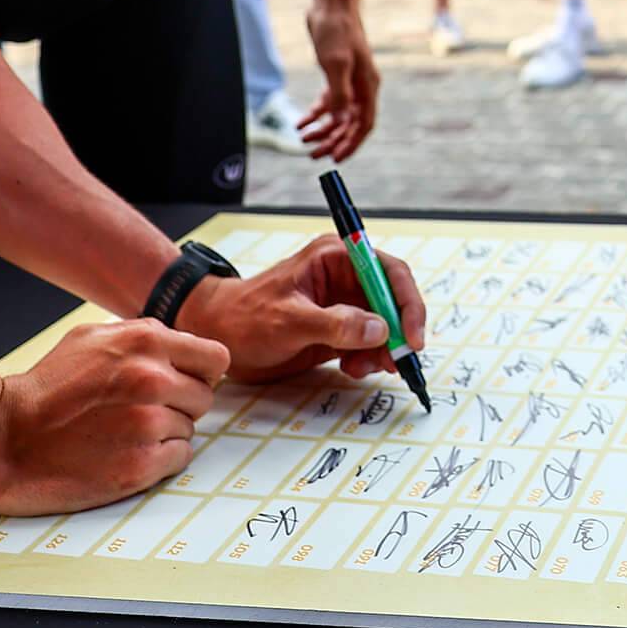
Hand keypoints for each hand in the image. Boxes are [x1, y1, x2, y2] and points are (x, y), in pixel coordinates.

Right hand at [0, 317, 227, 515]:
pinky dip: (159, 459)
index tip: (181, 383)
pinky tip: (125, 453)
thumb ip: (145, 336)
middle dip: (180, 404)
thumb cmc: (47, 389)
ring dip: (165, 433)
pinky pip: (179, 458)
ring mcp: (149, 425)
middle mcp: (153, 380)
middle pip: (204, 396)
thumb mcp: (93, 338)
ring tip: (122, 432)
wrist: (4, 439)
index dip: (199, 373)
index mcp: (146, 342)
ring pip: (189, 429)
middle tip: (141, 411)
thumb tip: (186, 346)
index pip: (216, 358)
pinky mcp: (141, 466)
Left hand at [178, 234, 428, 385]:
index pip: (388, 272)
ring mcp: (342, 305)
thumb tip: (379, 329)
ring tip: (361, 368)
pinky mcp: (337, 330)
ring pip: (383, 326)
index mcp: (336, 259)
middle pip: (392, 300)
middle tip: (397, 362)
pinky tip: (352, 368)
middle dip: (397, 332)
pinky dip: (368, 359)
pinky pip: (367, 344)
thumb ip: (336, 324)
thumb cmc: (243, 318)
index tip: (410, 337)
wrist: (216, 338)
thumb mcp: (288, 320)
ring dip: (382, 350)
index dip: (406, 303)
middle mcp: (345, 278)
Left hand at [302, 0, 378, 160]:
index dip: (352, 143)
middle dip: (332, 141)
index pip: (364, 124)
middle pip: (350, 124)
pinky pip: (328, 103)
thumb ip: (339, 94)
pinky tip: (301, 123)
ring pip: (338, 116)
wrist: (330, 5)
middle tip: (313, 155)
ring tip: (303, 141)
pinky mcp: (335, 75)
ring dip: (322, 130)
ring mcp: (349, 82)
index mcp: (368, 86)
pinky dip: (315, 115)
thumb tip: (342, 122)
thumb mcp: (336, 63)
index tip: (336, 158)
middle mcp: (361, 87)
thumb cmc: (337, 31)